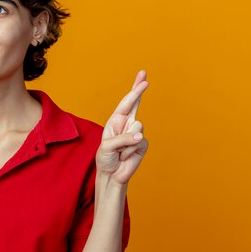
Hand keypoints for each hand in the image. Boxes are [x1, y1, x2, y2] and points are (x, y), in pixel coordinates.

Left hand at [95, 70, 148, 184]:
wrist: (111, 174)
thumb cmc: (106, 158)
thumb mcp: (107, 147)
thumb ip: (122, 139)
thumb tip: (140, 136)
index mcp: (115, 121)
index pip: (126, 103)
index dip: (135, 91)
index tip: (143, 79)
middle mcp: (126, 124)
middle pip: (136, 104)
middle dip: (139, 89)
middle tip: (144, 77)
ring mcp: (136, 133)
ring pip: (137, 127)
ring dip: (125, 142)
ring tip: (119, 152)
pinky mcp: (142, 144)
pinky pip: (139, 142)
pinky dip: (130, 151)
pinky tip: (126, 156)